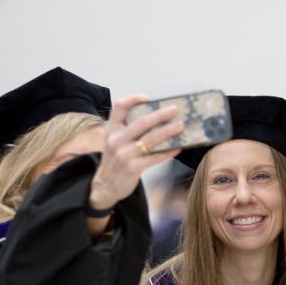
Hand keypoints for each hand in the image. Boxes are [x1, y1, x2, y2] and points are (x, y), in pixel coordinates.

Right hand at [88, 94, 183, 212]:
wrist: (104, 186)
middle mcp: (116, 140)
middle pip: (141, 122)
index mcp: (112, 130)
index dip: (133, 99)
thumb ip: (128, 130)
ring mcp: (124, 155)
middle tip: (175, 109)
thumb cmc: (116, 160)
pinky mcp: (132, 168)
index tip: (148, 98)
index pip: (119, 107)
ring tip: (181, 125)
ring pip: (150, 139)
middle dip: (160, 115)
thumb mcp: (115, 141)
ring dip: (168, 131)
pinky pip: (154, 157)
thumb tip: (158, 118)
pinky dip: (167, 152)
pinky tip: (178, 147)